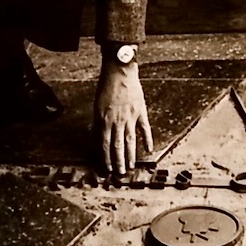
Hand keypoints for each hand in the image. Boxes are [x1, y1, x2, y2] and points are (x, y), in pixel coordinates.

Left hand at [94, 60, 152, 174]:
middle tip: (120, 173)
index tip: (106, 169)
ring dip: (130, 155)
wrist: (120, 72)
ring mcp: (130, 117)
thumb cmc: (106, 87)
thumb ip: (98, 124)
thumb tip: (97, 140)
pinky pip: (144, 128)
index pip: (104, 144)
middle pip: (117, 146)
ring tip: (131, 167)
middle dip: (118, 162)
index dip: (105, 158)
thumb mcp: (97, 106)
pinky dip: (147, 140)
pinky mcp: (141, 111)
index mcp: (104, 120)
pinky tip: (148, 150)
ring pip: (130, 140)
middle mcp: (117, 121)